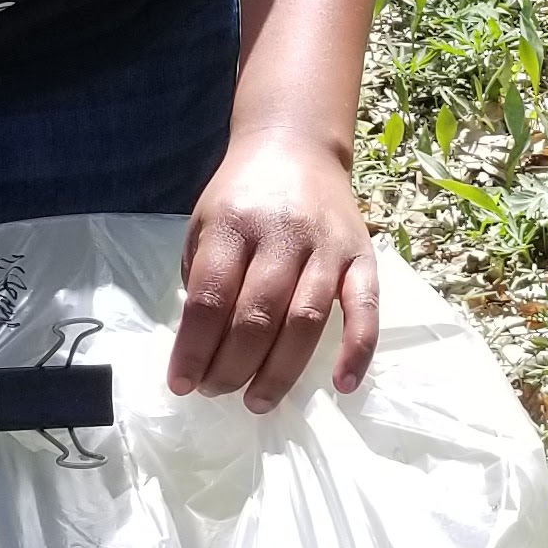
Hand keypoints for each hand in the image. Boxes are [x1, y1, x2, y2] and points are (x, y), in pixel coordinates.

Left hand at [171, 126, 379, 409]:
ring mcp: (327, 247)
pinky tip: (343, 384)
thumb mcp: (205, 225)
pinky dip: (359, 349)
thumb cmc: (242, 197)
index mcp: (233, 225)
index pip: (210, 298)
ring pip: (305, 321)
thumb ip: (203, 280)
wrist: (295, 145)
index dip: (193, 349)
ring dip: (280, 372)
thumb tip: (199, 351)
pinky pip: (366, 308)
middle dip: (231, 367)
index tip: (181, 384)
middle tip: (216, 392)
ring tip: (256, 402)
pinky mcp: (362, 256)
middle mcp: (282, 234)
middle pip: (257, 317)